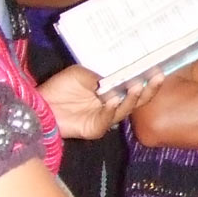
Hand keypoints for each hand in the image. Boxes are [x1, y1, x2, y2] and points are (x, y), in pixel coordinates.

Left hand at [38, 65, 162, 139]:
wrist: (40, 104)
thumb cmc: (60, 87)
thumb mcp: (80, 74)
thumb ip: (99, 76)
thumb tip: (117, 76)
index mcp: (112, 91)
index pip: (135, 86)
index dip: (147, 79)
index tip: (157, 68)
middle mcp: (112, 105)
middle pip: (137, 101)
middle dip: (149, 89)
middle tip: (157, 77)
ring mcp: (104, 118)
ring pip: (125, 111)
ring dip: (132, 99)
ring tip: (137, 87)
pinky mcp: (94, 129)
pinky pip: (106, 120)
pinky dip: (111, 110)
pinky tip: (113, 100)